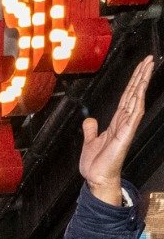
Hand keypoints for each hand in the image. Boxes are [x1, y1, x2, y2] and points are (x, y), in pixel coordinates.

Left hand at [80, 55, 153, 205]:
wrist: (96, 179)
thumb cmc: (96, 165)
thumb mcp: (90, 142)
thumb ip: (91, 130)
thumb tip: (90, 120)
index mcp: (116, 122)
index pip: (126, 97)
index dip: (133, 81)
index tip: (140, 67)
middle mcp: (124, 122)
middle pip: (134, 93)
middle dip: (141, 76)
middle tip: (149, 59)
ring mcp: (127, 127)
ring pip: (136, 99)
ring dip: (142, 83)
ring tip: (149, 66)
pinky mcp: (126, 134)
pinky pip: (133, 114)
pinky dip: (137, 100)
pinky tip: (141, 89)